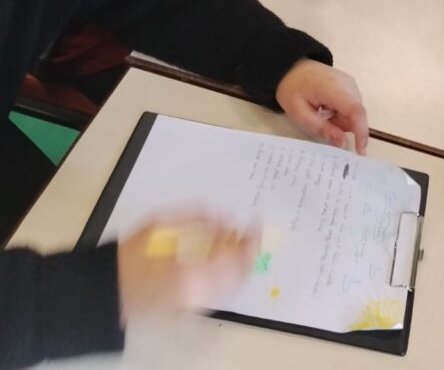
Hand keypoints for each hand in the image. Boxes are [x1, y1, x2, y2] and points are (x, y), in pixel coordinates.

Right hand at [118, 215, 257, 321]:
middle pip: (241, 273)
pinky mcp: (190, 309)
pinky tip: (221, 259)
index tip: (254, 221)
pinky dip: (228, 275)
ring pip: (233, 285)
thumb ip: (196, 218)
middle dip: (248, 250)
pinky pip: (221, 293)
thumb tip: (226, 218)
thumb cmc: (130, 255)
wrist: (107, 289)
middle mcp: (199, 292)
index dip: (251, 236)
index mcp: (192, 271)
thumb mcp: (161, 225)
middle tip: (248, 231)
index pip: (237, 255)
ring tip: (234, 242)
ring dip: (240, 262)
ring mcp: (196, 304)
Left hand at [276, 59, 368, 153]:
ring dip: (340, 119)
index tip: (359, 152)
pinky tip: (325, 107)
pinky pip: (351, 105)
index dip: (362, 132)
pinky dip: (340, 113)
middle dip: (342, 126)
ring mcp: (350, 83)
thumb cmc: (291, 89)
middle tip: (321, 122)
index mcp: (334, 89)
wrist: (290, 66)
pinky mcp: (349, 84)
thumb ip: (322, 129)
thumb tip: (343, 144)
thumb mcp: (300, 113)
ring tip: (320, 113)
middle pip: (356, 114)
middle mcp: (348, 84)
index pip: (356, 111)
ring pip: (354, 112)